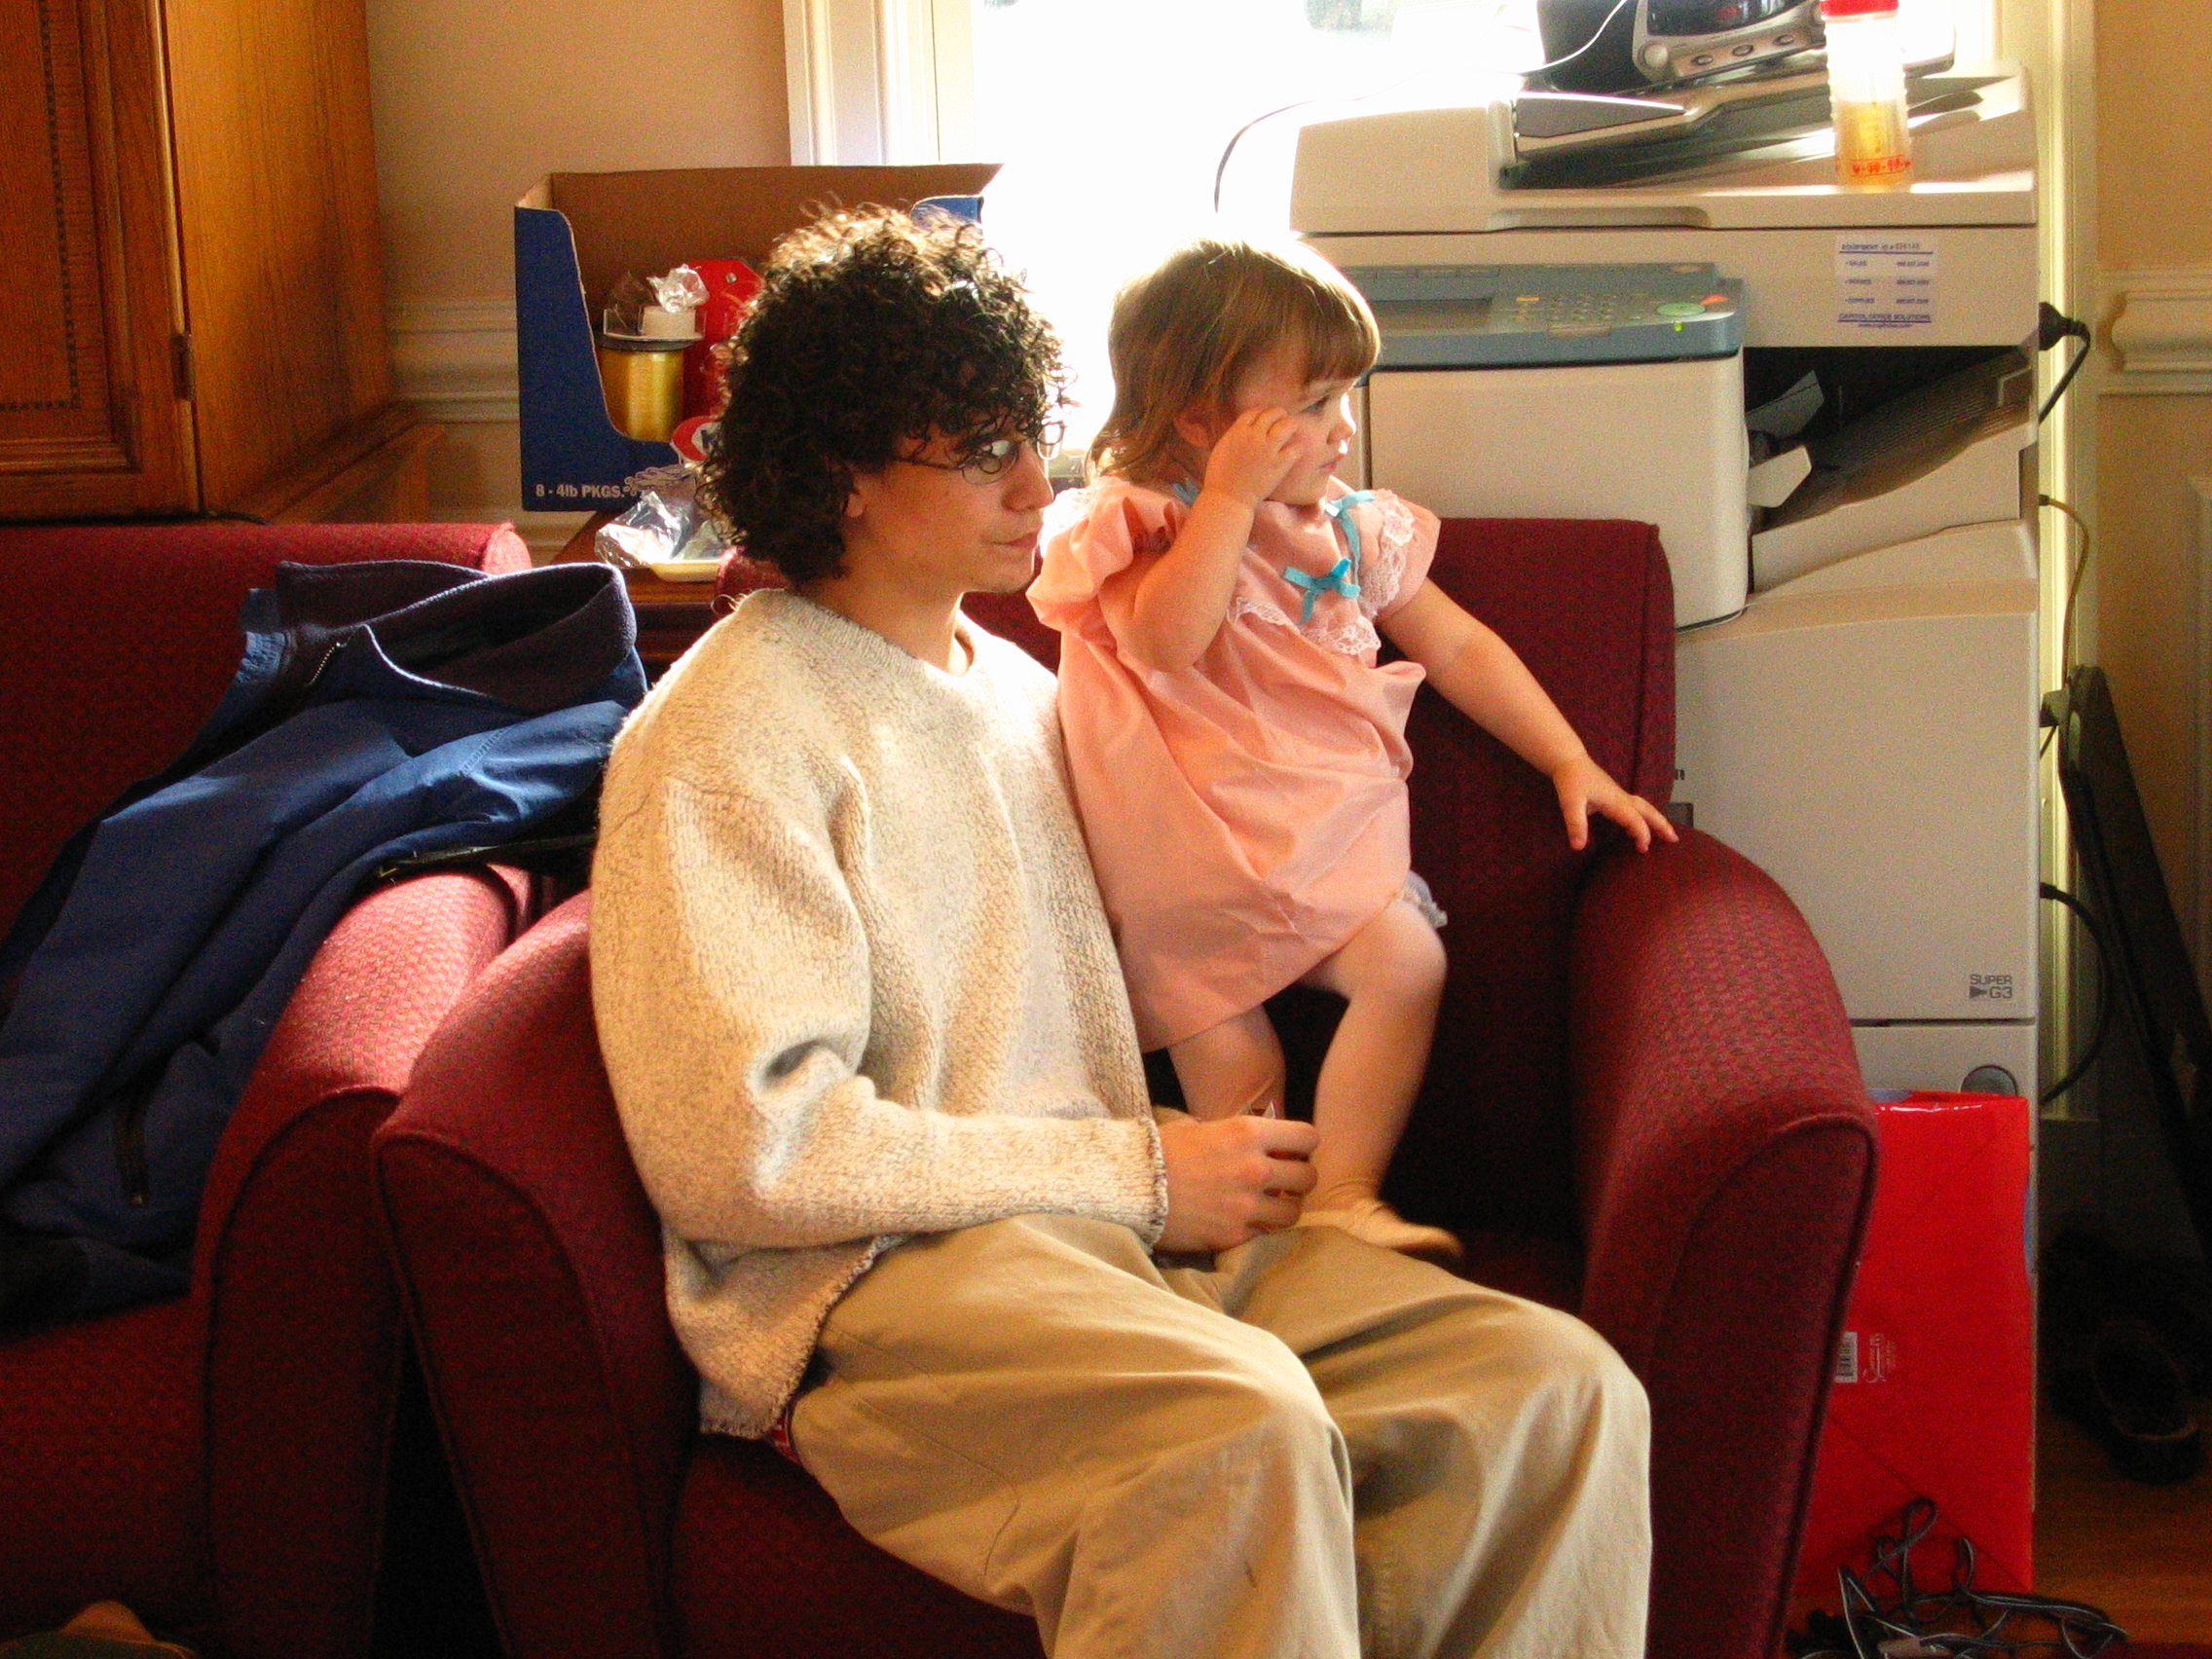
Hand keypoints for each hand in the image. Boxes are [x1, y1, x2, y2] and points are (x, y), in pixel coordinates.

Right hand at [1154, 1112, 1318, 1252]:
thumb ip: (1236, 1137)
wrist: (1129, 1186)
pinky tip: (1239, 1220)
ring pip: (1293, 1212)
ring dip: (1283, 1208)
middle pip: (1308, 1177)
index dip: (1303, 1146)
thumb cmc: (1160, 1151)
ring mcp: (1246, 1206)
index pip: (1308, 1137)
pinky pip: (1263, 1234)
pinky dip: (1256, 1229)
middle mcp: (1254, 1169)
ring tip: (1266, 1206)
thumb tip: (1260, 1145)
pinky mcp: (1232, 1236)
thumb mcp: (1202, 1128)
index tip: (1291, 1152)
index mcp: (1248, 1133)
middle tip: (1283, 1182)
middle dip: (1298, 1179)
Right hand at [1200, 407, 1303, 508]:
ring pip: (1288, 425)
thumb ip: (1236, 434)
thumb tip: (1248, 427)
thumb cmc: (1220, 476)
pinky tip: (1295, 450)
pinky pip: (1296, 448)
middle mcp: (1255, 435)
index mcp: (1238, 431)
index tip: (1265, 416)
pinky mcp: (1280, 464)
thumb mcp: (1222, 447)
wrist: (1228, 498)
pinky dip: (1297, 447)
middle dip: (1279, 414)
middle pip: (1273, 413)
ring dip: (1291, 424)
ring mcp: (1269, 449)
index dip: (1262, 411)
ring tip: (1292, 429)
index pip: (1255, 411)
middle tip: (1282, 419)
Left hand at [1551, 752, 1679, 852]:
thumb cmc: (1570, 780)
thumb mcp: (1570, 803)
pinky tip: (1636, 826)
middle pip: (1648, 810)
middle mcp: (1621, 798)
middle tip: (1674, 839)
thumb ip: (1576, 824)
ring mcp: (1618, 795)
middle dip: (1661, 824)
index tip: (1643, 849)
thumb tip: (1579, 847)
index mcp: (1615, 801)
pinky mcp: (1613, 794)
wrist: (1568, 760)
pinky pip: (1634, 807)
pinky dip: (1642, 816)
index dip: (1641, 834)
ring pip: (1643, 807)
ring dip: (1655, 820)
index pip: (1635, 819)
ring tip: (1664, 834)